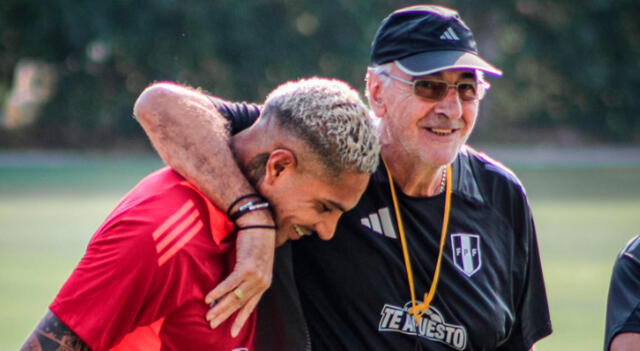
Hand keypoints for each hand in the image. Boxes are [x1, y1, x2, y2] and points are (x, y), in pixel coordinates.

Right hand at [205, 211, 275, 336]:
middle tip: (213, 325)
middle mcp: (261, 282)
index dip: (241, 319)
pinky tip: (209, 298)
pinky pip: (230, 284)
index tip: (233, 333)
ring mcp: (255, 276)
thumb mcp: (255, 263)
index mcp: (264, 283)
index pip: (251, 306)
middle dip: (226, 316)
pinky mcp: (247, 268)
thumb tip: (233, 288)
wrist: (259, 225)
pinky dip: (218, 292)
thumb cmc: (255, 242)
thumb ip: (247, 277)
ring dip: (220, 307)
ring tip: (209, 315)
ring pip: (234, 297)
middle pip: (240, 304)